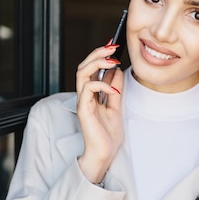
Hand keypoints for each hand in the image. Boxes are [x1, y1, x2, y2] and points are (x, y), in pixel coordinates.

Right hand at [75, 44, 123, 183]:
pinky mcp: (84, 109)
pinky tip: (113, 89)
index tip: (113, 46)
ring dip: (97, 63)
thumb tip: (116, 72)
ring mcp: (83, 101)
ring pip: (82, 73)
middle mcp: (84, 95)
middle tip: (112, 47)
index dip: (100, 55)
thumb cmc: (107, 135)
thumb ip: (114, 89)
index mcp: (91, 94)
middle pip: (84, 66)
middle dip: (97, 53)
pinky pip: (88, 89)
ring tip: (112, 61)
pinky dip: (102, 85)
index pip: (91, 68)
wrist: (104, 153)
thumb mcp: (116, 107)